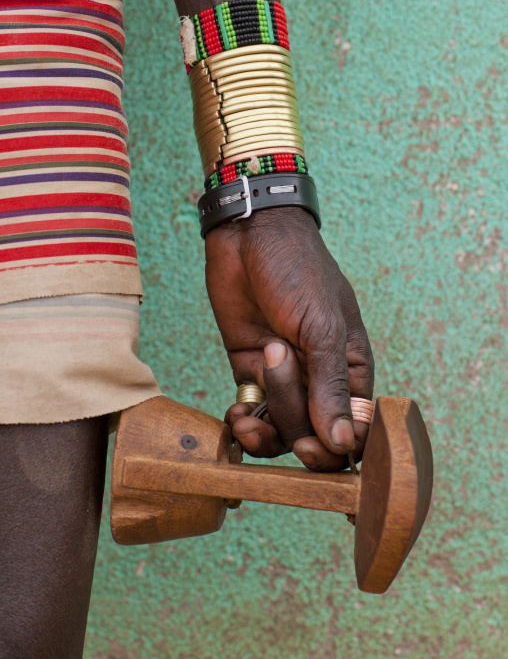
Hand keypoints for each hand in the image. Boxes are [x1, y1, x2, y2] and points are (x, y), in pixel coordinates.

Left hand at [205, 206, 373, 471]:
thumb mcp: (322, 327)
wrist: (250, 237)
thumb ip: (331, 386)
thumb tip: (342, 443)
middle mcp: (320, 378)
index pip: (355, 428)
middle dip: (295, 431)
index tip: (312, 443)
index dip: (336, 447)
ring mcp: (284, 377)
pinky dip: (244, 424)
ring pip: (281, 429)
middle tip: (278, 423)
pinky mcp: (250, 371)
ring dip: (266, 427)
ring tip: (248, 412)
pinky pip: (252, 414)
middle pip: (315, 434)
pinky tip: (236, 416)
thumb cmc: (299, 271)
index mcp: (351, 368)